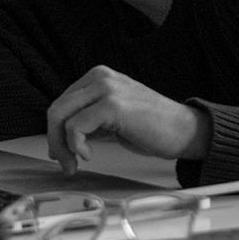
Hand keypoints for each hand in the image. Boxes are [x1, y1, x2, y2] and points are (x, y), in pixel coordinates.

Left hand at [46, 65, 211, 174]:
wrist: (184, 131)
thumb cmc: (154, 127)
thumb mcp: (112, 119)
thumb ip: (88, 122)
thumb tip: (58, 140)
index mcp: (99, 76)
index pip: (62, 103)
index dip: (56, 131)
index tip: (61, 153)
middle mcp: (100, 77)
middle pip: (56, 109)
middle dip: (54, 140)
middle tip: (64, 162)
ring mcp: (106, 88)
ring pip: (61, 116)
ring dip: (62, 146)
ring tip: (74, 163)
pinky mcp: (112, 105)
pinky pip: (76, 126)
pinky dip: (75, 145)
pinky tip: (87, 155)